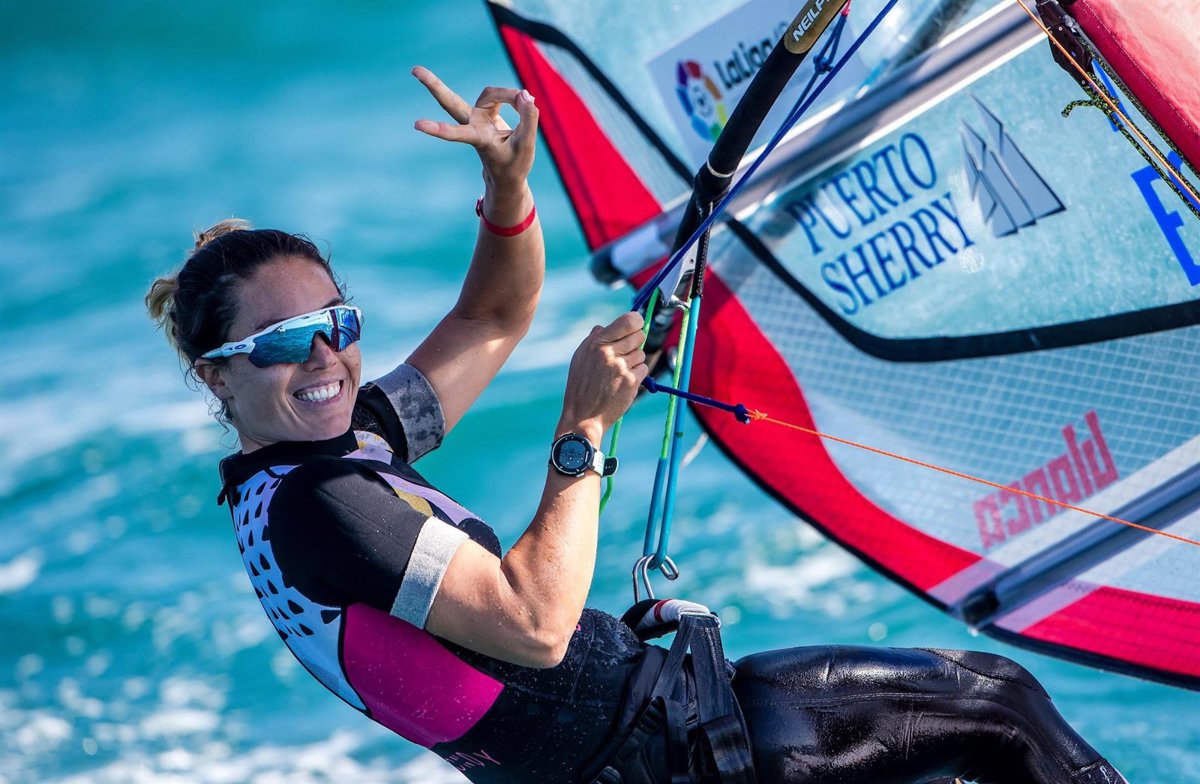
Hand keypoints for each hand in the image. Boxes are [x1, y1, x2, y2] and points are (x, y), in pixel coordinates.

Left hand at [411, 66, 538, 194]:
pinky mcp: (485, 112)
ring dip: (508, 95)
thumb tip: (524, 94)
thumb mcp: (526, 145)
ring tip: (527, 102)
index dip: (438, 130)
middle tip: (414, 70)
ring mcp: (477, 118)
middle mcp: (473, 126)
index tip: (416, 125)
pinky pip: (500, 96)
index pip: (457, 133)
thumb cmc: (514, 165)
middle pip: (451, 102)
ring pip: (490, 93)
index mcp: (479, 140)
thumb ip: (529, 119)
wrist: (508, 175)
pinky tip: (523, 103)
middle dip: (433, 85)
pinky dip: (513, 98)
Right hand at [561, 312, 648, 435]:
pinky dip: (637, 374)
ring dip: (634, 361)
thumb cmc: (580, 386)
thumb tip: (604, 326)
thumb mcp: (580, 358)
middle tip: (626, 353)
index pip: (628, 320)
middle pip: (640, 335)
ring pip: (641, 353)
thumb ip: (593, 340)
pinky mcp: (631, 381)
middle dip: (636, 342)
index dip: (636, 321)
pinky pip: (644, 368)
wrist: (583, 415)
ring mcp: (621, 367)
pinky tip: (623, 382)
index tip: (635, 325)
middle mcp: (609, 352)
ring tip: (618, 372)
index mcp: (597, 343)